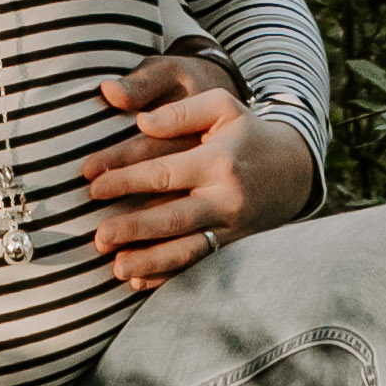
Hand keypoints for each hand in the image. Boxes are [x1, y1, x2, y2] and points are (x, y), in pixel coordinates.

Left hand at [79, 53, 319, 293]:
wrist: (293, 170)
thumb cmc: (247, 132)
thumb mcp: (222, 106)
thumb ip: (180, 111)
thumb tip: (141, 122)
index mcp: (218, 160)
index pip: (163, 172)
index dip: (125, 179)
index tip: (92, 183)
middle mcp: (225, 198)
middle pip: (172, 217)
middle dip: (133, 228)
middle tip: (98, 236)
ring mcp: (231, 228)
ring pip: (186, 250)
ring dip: (150, 262)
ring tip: (116, 269)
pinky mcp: (233, 247)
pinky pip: (199, 265)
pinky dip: (169, 276)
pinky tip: (141, 280)